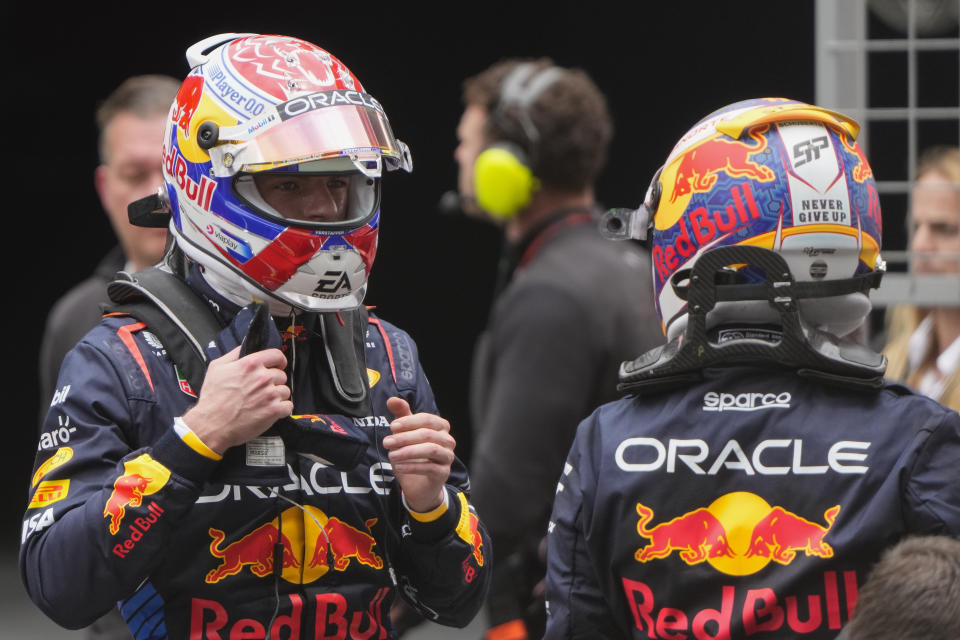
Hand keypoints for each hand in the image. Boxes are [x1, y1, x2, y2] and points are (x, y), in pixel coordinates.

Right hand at [182, 346, 291, 454]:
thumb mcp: (217, 367)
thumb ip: (234, 354)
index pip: (277, 355)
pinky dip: (282, 410)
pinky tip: (269, 411)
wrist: (212, 424)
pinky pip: (288, 406)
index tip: (278, 366)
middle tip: (262, 390)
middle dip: (274, 382)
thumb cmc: (213, 398)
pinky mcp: (274, 410)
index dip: (279, 361)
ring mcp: (270, 394)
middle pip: (282, 375)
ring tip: (263, 402)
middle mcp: (262, 377)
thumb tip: (245, 346)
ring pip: (285, 391)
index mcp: (251, 364)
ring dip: (277, 397)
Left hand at [382, 397, 455, 512]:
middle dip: (405, 437)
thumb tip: (392, 399)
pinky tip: (399, 467)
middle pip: (427, 434)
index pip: (427, 419)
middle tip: (386, 442)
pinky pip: (429, 468)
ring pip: (431, 449)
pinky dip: (412, 466)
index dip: (409, 421)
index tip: (392, 426)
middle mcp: (447, 440)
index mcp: (440, 427)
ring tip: (391, 455)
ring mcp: (447, 457)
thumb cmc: (414, 455)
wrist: (419, 484)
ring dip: (408, 451)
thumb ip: (401, 416)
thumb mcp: (406, 434)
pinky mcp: (443, 473)